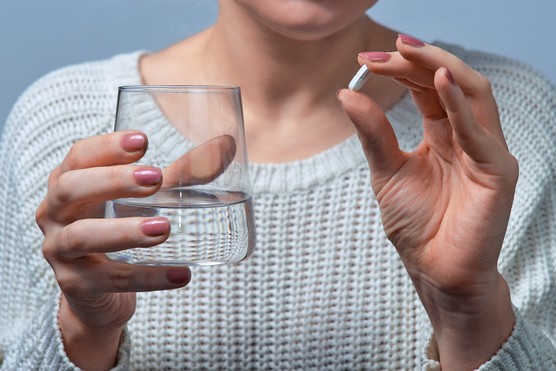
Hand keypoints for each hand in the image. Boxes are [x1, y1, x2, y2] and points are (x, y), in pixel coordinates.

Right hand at [36, 131, 191, 368]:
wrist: (101, 292)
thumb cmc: (123, 227)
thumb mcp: (150, 198)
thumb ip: (185, 173)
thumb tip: (228, 144)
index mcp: (70, 182)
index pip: (78, 156)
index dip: (106, 146)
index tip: (143, 141)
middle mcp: (55, 214)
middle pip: (70, 189)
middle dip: (112, 181)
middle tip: (155, 178)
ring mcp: (60, 251)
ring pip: (82, 236)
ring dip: (125, 230)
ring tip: (164, 228)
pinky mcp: (76, 285)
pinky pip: (109, 281)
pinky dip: (147, 277)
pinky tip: (181, 275)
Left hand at [338, 35, 516, 368]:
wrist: (434, 272)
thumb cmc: (416, 226)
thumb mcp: (386, 171)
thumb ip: (373, 133)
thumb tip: (347, 92)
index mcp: (444, 135)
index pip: (428, 88)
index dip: (402, 69)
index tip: (367, 59)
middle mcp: (468, 137)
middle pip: (451, 82)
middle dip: (420, 60)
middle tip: (387, 48)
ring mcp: (486, 152)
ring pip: (473, 93)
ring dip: (441, 68)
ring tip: (409, 51)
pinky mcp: (496, 172)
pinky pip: (479, 131)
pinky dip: (459, 104)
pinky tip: (438, 82)